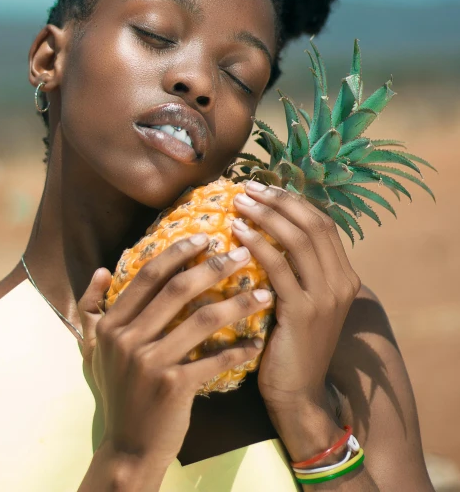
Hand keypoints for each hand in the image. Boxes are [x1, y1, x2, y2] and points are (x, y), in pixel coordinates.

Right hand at [77, 235, 265, 468]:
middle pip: (178, 290)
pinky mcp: (174, 387)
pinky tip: (257, 341)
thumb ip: (91, 309)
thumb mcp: (92, 351)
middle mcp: (128, 339)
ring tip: (263, 292)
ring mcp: (151, 363)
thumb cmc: (116, 394)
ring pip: (202, 320)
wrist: (127, 449)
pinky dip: (238, 349)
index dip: (178, 253)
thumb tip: (101, 270)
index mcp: (112, 325)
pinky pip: (214, 360)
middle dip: (214, 266)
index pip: (148, 276)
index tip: (205, 237)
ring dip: (236, 303)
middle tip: (242, 253)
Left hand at [231, 182, 360, 424]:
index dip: (293, 201)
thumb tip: (267, 227)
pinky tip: (236, 233)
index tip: (264, 188)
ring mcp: (326, 298)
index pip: (322, 224)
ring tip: (238, 203)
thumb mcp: (303, 301)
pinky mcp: (303, 313)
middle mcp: (342, 283)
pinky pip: (278, 267)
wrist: (298, 394)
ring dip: (266, 215)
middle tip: (247, 188)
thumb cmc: (291, 344)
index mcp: (345, 276)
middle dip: (279, 200)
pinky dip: (257, 243)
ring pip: (297, 240)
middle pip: (312, 224)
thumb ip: (297, 269)